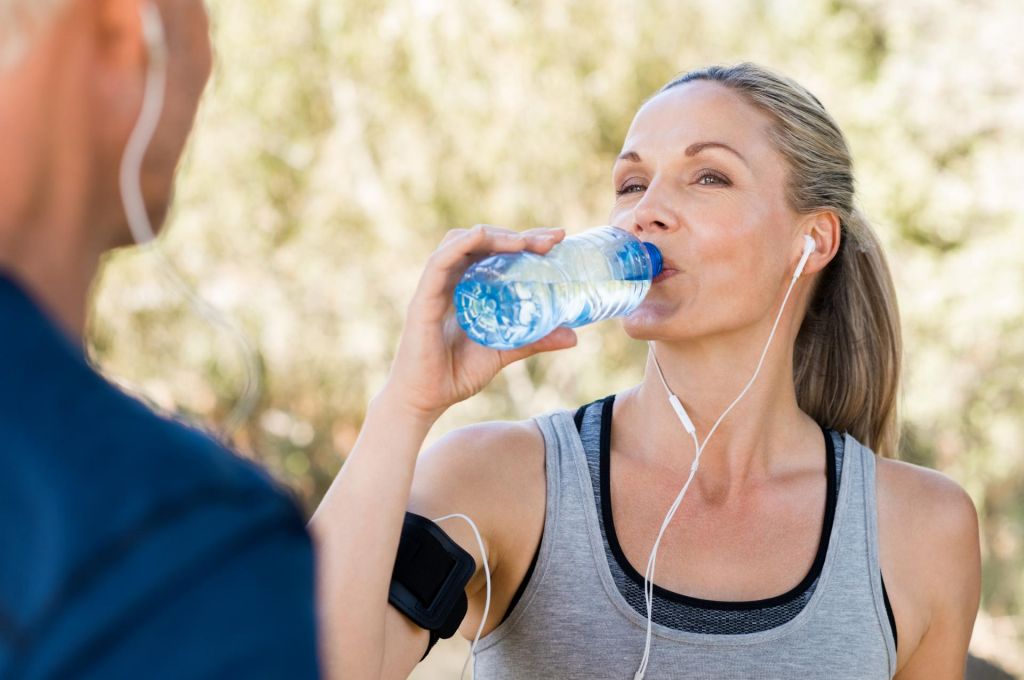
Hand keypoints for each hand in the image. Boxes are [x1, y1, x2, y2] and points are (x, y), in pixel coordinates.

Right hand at [381, 224, 577, 422]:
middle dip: (516, 236)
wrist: (424, 401)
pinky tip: (481, 237)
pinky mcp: (422, 300)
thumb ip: (532, 341)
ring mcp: (434, 288)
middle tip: (551, 240)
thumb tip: (573, 337)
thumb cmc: (455, 375)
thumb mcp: (503, 352)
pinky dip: (460, 245)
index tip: (557, 239)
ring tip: (523, 242)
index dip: (524, 241)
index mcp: (466, 288)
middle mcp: (449, 281)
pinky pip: (438, 263)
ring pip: (460, 243)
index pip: (494, 252)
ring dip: (493, 236)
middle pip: (480, 242)